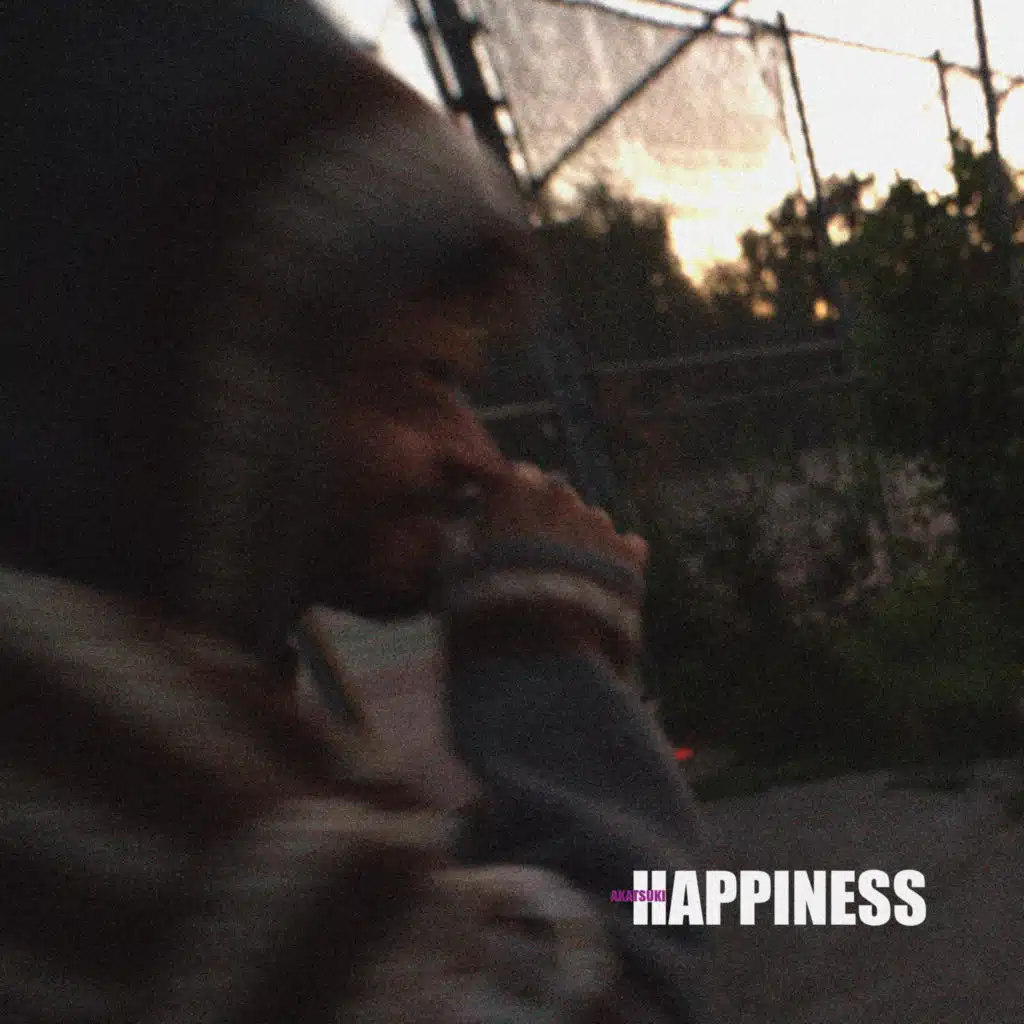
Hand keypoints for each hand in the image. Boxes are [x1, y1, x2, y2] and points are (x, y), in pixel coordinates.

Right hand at [442, 462, 647, 674]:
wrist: (540, 654)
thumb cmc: (486, 608)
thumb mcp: (458, 571)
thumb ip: (466, 540)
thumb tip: (466, 533)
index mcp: (515, 490)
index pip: (515, 478)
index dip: (510, 503)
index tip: (504, 524)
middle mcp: (560, 497)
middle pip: (555, 497)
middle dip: (547, 519)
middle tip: (536, 557)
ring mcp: (599, 524)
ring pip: (591, 520)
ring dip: (581, 540)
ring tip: (568, 580)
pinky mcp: (629, 556)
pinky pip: (626, 547)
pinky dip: (615, 560)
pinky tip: (601, 587)